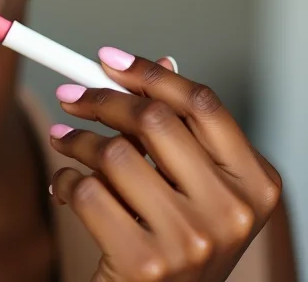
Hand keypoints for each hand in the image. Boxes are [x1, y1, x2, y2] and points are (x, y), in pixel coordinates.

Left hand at [48, 49, 281, 280]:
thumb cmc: (177, 241)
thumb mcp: (194, 187)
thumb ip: (181, 130)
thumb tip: (163, 61)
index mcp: (255, 183)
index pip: (201, 103)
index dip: (149, 73)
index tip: (106, 58)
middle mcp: (233, 212)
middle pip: (153, 119)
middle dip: (100, 99)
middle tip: (70, 97)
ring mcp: (191, 240)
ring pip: (112, 154)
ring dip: (75, 142)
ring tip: (64, 142)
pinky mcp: (145, 262)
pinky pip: (86, 192)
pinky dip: (65, 181)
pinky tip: (67, 188)